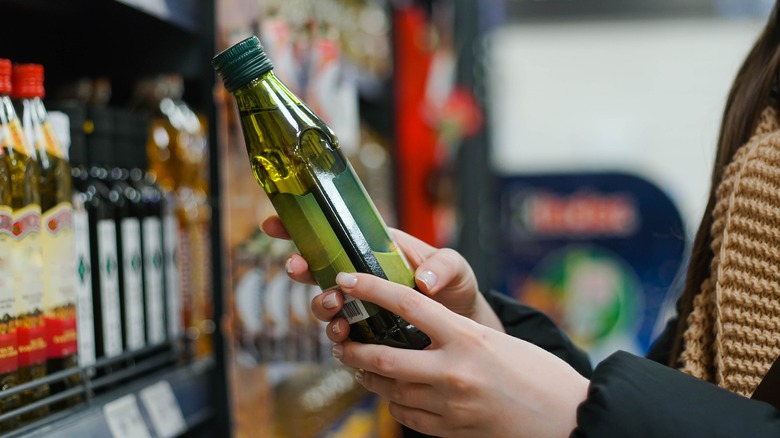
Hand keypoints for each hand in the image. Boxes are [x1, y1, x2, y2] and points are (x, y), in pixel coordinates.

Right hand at [260, 215, 503, 339]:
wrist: (462, 327)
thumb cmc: (456, 287)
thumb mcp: (456, 268)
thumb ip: (443, 267)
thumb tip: (423, 280)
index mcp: (376, 248)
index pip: (333, 232)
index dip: (301, 227)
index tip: (274, 224)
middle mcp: (361, 275)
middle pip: (317, 268)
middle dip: (300, 267)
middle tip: (298, 269)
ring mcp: (360, 306)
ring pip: (324, 303)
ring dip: (321, 305)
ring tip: (335, 307)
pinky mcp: (364, 335)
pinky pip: (341, 337)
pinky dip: (337, 338)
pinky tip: (345, 340)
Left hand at [331, 271, 588, 437]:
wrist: (568, 419)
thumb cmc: (539, 374)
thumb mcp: (498, 340)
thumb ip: (456, 334)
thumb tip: (418, 326)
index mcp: (468, 337)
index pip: (406, 304)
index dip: (370, 288)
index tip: (348, 280)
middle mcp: (454, 372)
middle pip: (382, 358)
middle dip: (353, 350)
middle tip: (342, 340)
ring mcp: (450, 406)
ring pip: (389, 391)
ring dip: (368, 378)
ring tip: (360, 366)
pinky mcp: (450, 430)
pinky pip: (406, 416)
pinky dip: (394, 402)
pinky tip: (394, 393)